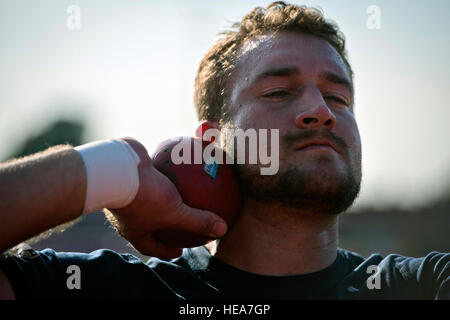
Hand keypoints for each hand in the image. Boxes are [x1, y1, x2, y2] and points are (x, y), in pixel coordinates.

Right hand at [106, 138, 226, 258]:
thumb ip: (198, 221)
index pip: (151, 246)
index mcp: (133, 229)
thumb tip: (222, 230)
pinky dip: (166, 167)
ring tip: (183, 189)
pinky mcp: (129, 171)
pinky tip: (182, 161)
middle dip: (165, 223)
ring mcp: (126, 191)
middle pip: (149, 221)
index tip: (180, 250)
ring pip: (151, 193)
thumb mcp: (175, 213)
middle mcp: (127, 213)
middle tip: (182, 222)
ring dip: (167, 191)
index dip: (166, 250)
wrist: (114, 168)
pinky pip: (152, 171)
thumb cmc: (143, 197)